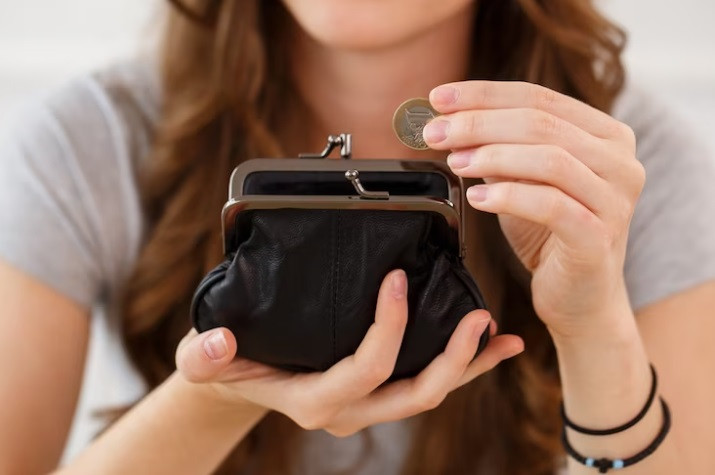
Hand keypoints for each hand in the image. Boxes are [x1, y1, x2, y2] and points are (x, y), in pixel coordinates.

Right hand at [175, 269, 522, 435]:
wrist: (241, 381)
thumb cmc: (226, 364)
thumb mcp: (202, 359)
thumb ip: (204, 355)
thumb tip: (218, 342)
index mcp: (314, 400)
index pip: (365, 369)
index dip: (389, 328)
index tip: (397, 278)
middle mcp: (348, 411)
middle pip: (414, 395)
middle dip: (452, 360)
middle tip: (478, 317)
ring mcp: (367, 405)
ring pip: (429, 393)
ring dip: (467, 365)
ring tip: (500, 335)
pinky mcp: (379, 391)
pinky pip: (427, 382)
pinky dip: (463, 367)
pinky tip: (493, 347)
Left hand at [424, 81, 643, 338]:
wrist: (581, 298)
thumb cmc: (550, 235)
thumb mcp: (524, 180)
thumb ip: (500, 147)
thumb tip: (448, 120)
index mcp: (606, 135)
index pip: (540, 98)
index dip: (484, 94)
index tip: (439, 98)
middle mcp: (620, 162)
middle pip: (541, 123)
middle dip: (479, 123)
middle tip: (435, 132)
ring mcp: (615, 200)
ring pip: (549, 158)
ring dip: (492, 156)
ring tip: (455, 162)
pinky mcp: (598, 237)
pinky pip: (550, 205)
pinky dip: (508, 196)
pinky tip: (477, 199)